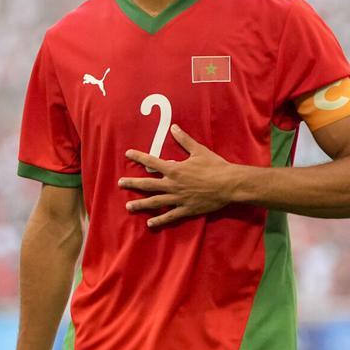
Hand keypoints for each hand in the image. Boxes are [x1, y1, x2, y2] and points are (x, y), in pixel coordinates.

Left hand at [119, 124, 237, 227]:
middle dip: (133, 183)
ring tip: (129, 206)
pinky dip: (159, 220)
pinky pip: (170, 216)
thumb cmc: (215, 166)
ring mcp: (178, 198)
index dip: (138, 157)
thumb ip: (184, 140)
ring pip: (155, 202)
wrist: (229, 184)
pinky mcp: (186, 209)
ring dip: (141, 204)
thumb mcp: (199, 150)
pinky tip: (150, 222)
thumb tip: (174, 127)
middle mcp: (173, 184)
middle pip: (148, 184)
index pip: (152, 162)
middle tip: (120, 183)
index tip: (127, 154)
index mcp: (175, 169)